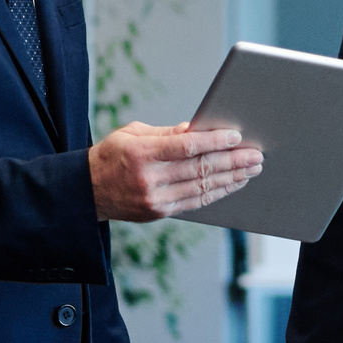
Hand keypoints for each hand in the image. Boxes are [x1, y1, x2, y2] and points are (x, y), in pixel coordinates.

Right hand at [89, 121, 260, 221]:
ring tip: (251, 169)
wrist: (87, 191)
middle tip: (255, 155)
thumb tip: (198, 129)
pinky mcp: (159, 213)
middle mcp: (149, 179)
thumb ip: (167, 133)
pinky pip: (195, 202)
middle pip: (200, 169)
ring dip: (231, 178)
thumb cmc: (112, 155)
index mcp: (141, 153)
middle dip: (232, 161)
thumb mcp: (132, 134)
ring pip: (202, 188)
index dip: (214, 142)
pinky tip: (233, 184)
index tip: (236, 137)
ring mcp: (155, 199)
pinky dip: (217, 192)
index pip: (185, 147)